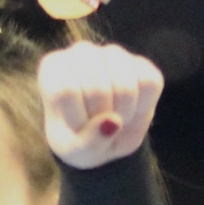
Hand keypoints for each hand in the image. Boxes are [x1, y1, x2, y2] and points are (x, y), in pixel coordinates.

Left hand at [38, 41, 163, 169]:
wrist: (104, 137)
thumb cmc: (79, 139)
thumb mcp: (76, 151)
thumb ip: (89, 142)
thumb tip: (113, 122)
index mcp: (53, 68)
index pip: (66, 90)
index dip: (77, 117)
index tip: (77, 126)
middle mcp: (81, 53)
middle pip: (98, 90)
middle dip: (103, 118)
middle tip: (99, 125)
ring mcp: (113, 54)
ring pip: (126, 87)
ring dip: (125, 114)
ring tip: (114, 118)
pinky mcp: (140, 62)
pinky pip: (150, 84)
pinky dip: (143, 106)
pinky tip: (131, 109)